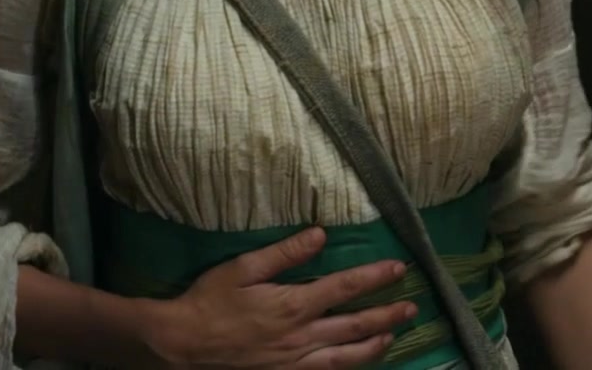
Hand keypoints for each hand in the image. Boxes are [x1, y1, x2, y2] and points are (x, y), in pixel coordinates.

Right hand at [139, 227, 417, 368]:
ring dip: (374, 346)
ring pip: (346, 358)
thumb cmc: (208, 303)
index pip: (346, 288)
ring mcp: (294, 363)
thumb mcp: (242, 269)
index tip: (398, 269)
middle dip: (387, 316)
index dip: (375, 278)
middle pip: (356, 326)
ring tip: (393, 337)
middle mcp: (301, 337)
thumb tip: (319, 234)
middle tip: (411, 308)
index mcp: (294, 305)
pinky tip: (354, 365)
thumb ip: (284, 253)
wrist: (180, 347)